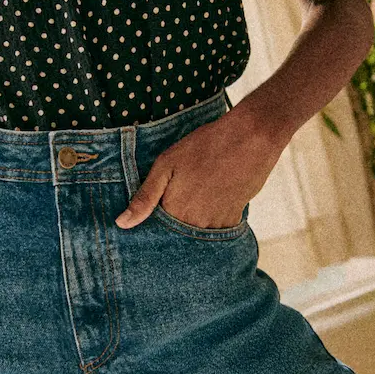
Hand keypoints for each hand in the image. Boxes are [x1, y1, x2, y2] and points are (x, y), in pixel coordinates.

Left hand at [115, 103, 284, 228]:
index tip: (152, 212)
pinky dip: (210, 218)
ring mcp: (216, 224)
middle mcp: (195, 225)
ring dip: (192, 221)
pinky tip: (210, 198)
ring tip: (195, 195)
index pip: (156, 231)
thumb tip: (122, 224)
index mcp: (175, 212)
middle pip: (177, 234)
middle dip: (172, 223)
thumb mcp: (166, 165)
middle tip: (179, 196)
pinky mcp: (234, 218)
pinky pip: (216, 228)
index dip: (152, 222)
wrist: (251, 138)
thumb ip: (144, 197)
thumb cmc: (205, 146)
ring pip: (196, 232)